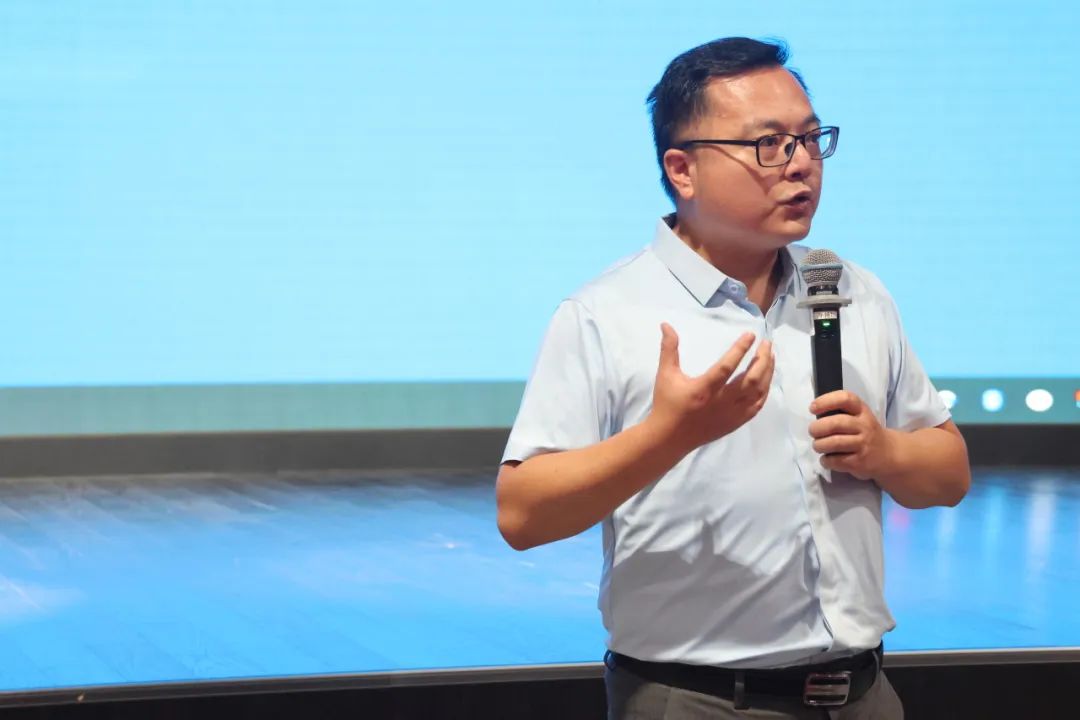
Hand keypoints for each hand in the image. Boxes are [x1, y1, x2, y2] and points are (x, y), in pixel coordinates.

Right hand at [648, 323, 773, 454]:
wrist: (670, 438)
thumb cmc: (667, 404)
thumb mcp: (666, 375)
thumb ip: (669, 349)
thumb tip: (666, 324)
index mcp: (703, 390)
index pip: (727, 367)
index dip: (740, 350)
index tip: (751, 335)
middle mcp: (721, 403)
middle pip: (751, 380)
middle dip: (762, 360)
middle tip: (766, 344)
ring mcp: (731, 414)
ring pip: (758, 392)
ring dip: (767, 373)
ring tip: (770, 356)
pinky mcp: (736, 423)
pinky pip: (757, 406)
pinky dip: (765, 390)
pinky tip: (766, 378)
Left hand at [808, 391, 896, 479]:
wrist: (888, 454)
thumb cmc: (865, 432)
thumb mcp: (859, 416)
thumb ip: (840, 412)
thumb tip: (814, 414)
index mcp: (861, 411)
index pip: (845, 399)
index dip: (826, 401)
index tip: (812, 408)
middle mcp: (864, 426)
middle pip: (836, 423)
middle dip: (817, 428)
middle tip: (813, 432)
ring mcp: (863, 445)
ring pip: (834, 443)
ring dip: (819, 445)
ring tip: (818, 446)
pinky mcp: (860, 463)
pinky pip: (836, 461)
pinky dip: (825, 460)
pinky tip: (826, 459)